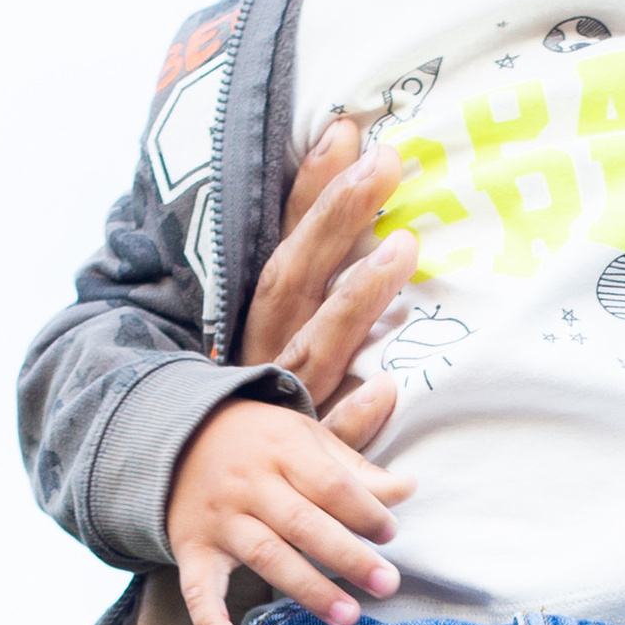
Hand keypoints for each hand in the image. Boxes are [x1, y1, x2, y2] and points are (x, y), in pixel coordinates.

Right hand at [167, 397, 412, 624]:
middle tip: (386, 584)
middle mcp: (249, 485)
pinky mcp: (192, 550)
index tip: (391, 533)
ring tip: (347, 617)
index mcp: (283, 451)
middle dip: (348, 557)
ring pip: (266, 556)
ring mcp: (219, 520)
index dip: (364, 511)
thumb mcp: (307, 439)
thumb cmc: (262, 444)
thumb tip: (408, 488)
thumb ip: (355, 468)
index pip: (330, 484)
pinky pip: (199, 591)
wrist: (178, 437)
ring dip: (307, 590)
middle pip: (303, 524)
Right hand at [239, 112, 417, 449]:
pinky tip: (388, 389)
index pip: (286, 242)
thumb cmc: (268, 401)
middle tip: (387, 163)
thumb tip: (349, 180)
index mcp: (262, 320)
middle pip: (298, 277)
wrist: (221, 495)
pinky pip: (329, 437)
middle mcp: (269, 351)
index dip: (311, 188)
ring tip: (403, 249)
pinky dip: (355, 417)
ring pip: (318, 345)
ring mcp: (286, 400)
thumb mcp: (283, 333)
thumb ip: (313, 269)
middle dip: (336, 218)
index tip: (349, 129)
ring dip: (357, 298)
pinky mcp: (306, 459)